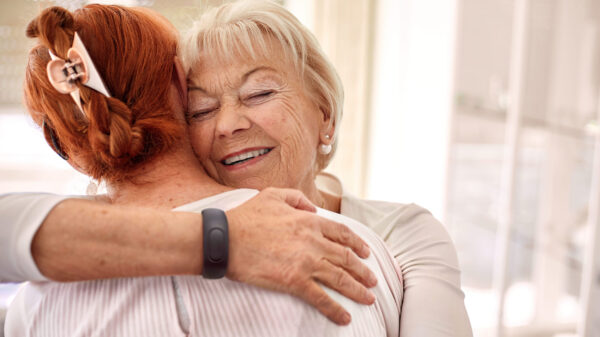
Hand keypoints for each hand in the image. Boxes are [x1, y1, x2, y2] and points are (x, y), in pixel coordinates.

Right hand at [225, 187, 377, 324]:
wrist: (226, 239)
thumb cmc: (246, 217)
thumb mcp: (273, 195)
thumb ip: (296, 198)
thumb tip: (312, 208)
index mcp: (309, 221)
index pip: (342, 233)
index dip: (358, 244)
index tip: (367, 253)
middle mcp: (313, 241)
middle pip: (347, 258)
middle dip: (363, 270)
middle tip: (373, 280)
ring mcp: (306, 262)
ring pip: (340, 278)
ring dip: (358, 290)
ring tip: (369, 298)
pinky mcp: (294, 281)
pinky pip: (321, 298)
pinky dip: (335, 310)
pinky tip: (345, 318)